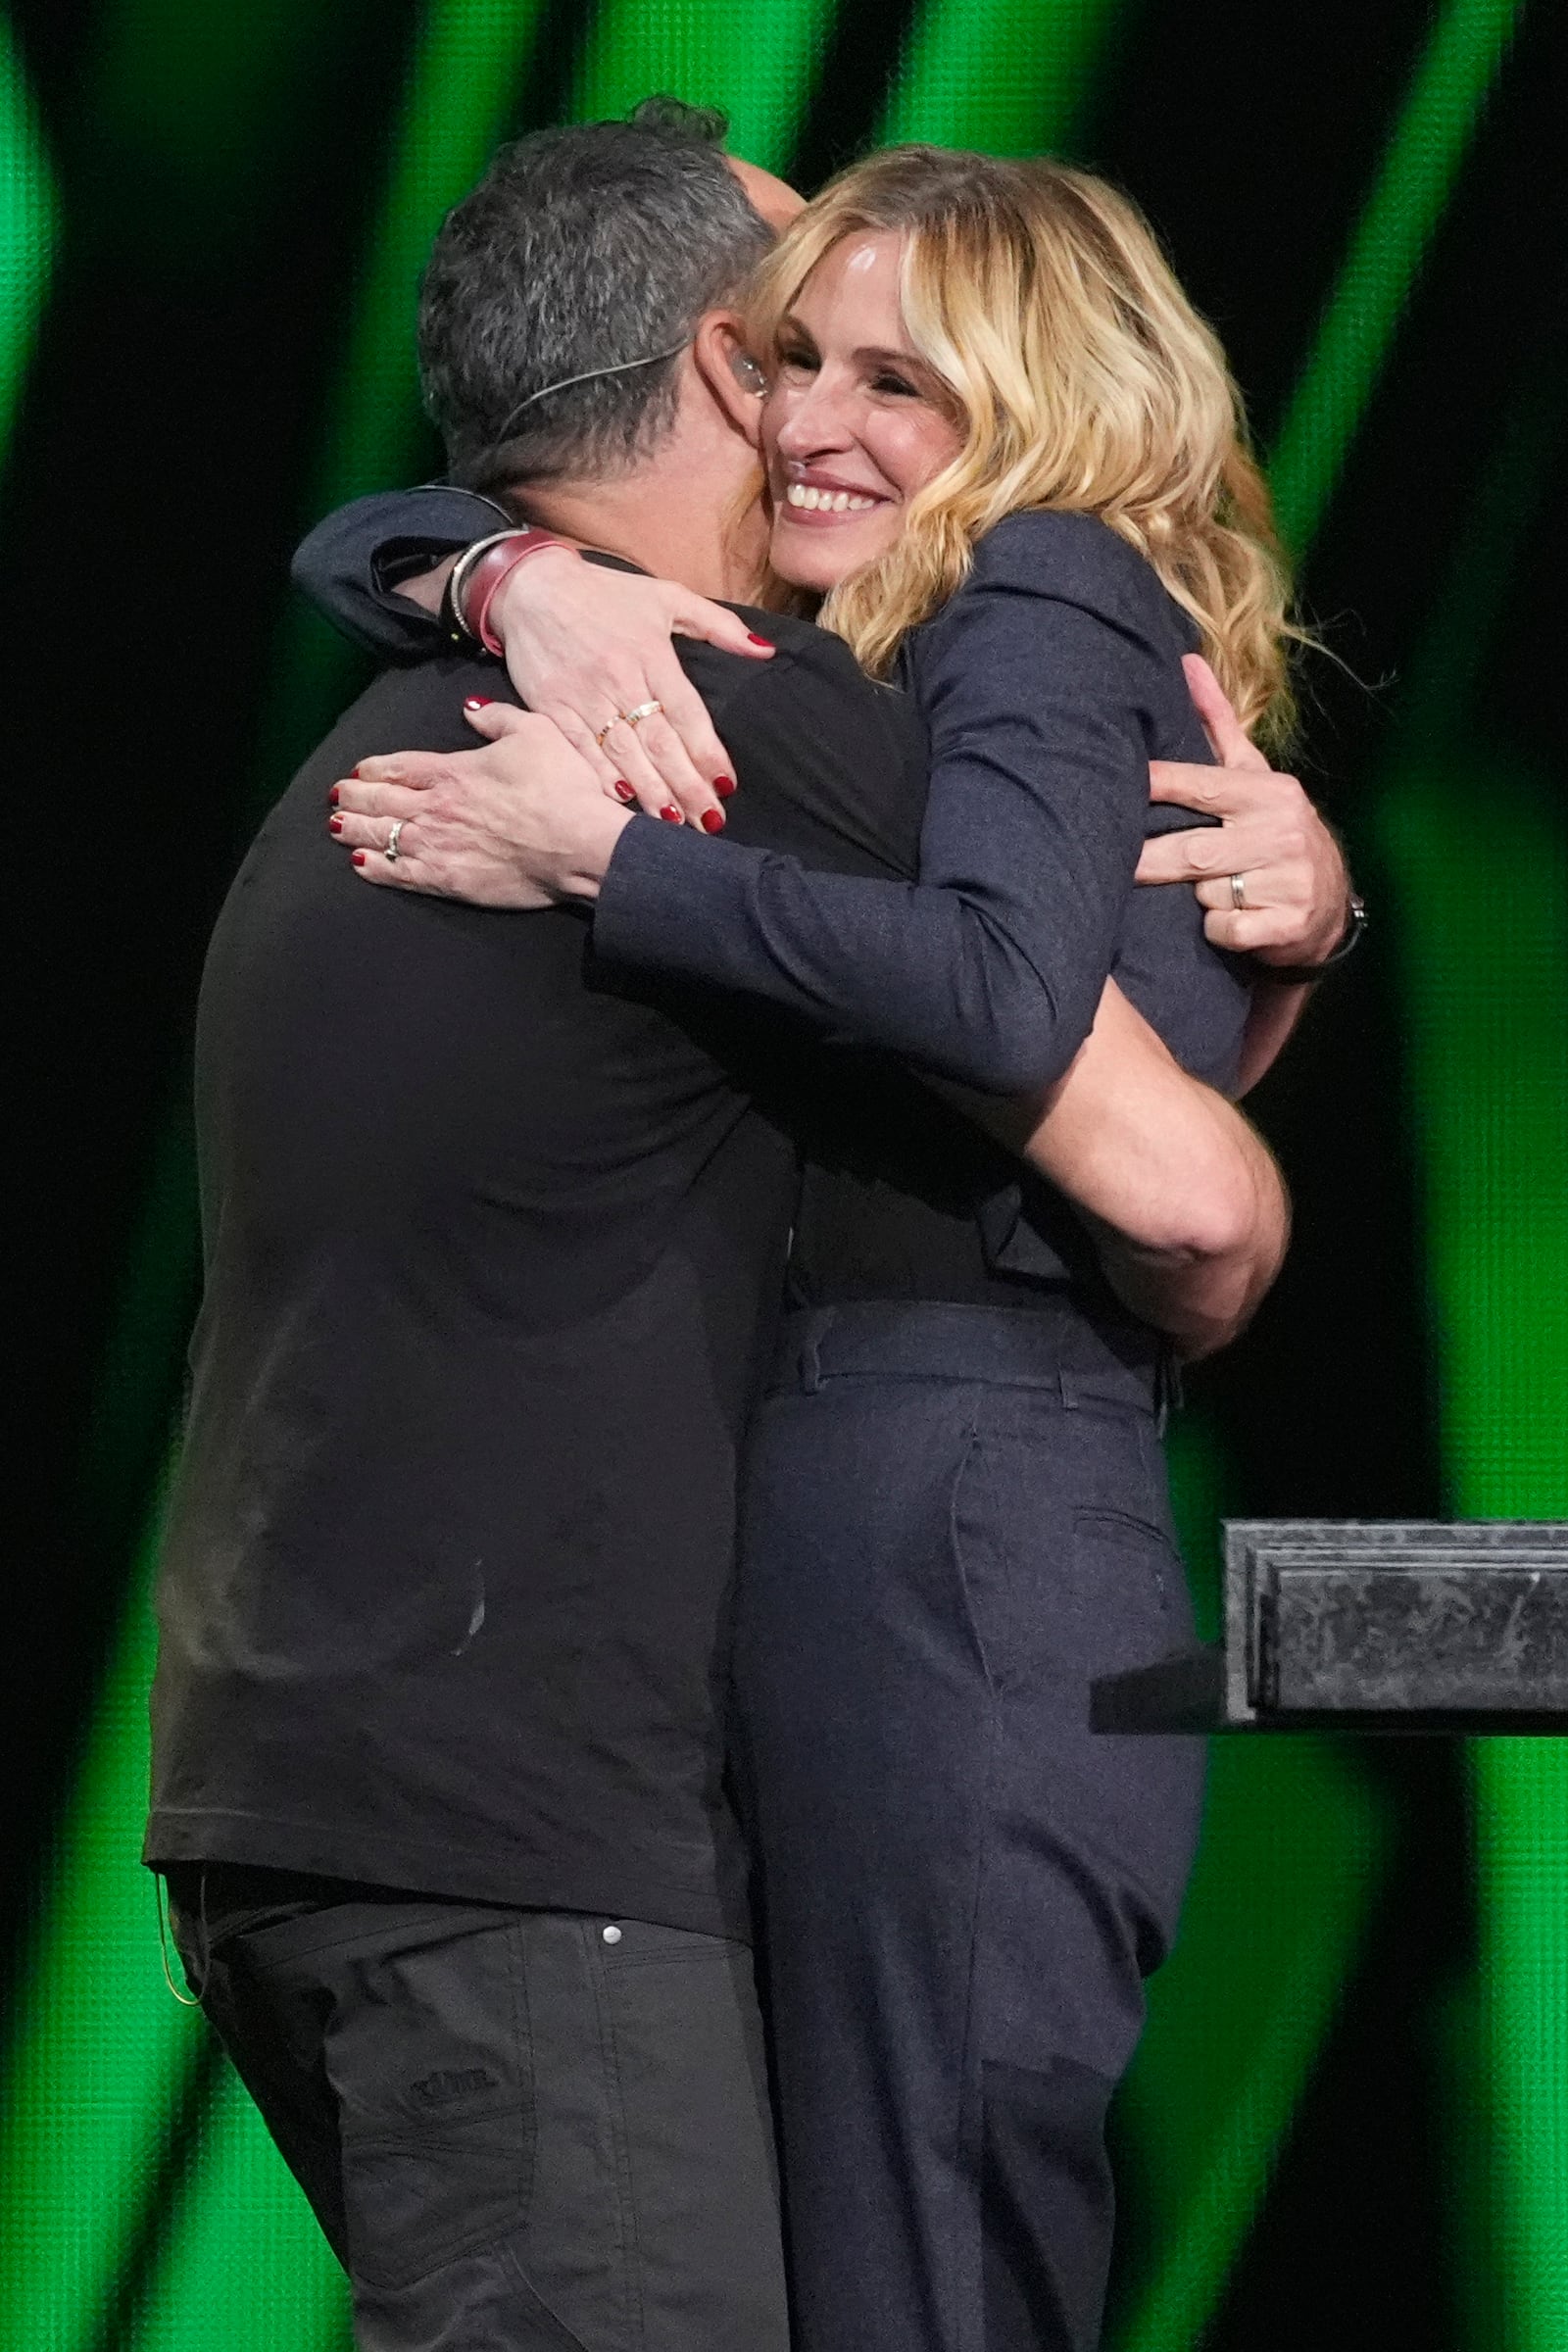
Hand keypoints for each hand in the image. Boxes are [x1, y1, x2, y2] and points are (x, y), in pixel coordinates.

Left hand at [329, 707, 630, 906]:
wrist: (580, 845)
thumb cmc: (563, 788)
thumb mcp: (535, 732)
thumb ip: (497, 717)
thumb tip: (471, 709)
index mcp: (452, 771)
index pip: (397, 768)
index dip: (372, 769)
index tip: (358, 771)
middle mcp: (436, 808)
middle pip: (380, 801)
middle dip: (352, 798)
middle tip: (335, 798)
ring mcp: (439, 846)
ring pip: (381, 836)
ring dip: (353, 830)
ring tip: (336, 827)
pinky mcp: (449, 881)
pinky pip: (399, 874)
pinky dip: (375, 868)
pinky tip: (361, 864)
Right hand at [486, 546, 771, 828]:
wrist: (532, 587)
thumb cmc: (606, 594)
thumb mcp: (666, 596)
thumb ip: (719, 625)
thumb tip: (764, 650)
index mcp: (651, 654)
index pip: (687, 712)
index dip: (707, 751)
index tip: (726, 784)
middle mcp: (620, 678)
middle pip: (660, 742)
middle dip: (687, 785)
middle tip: (709, 821)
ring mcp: (584, 696)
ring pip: (623, 753)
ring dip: (651, 792)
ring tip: (674, 824)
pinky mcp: (552, 709)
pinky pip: (580, 750)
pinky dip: (601, 777)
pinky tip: (622, 802)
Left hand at [1136, 655, 1350, 963]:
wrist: (1330, 903)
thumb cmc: (1273, 831)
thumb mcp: (1254, 777)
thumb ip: (1218, 724)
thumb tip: (1188, 662)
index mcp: (1269, 793)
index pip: (1201, 786)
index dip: (1159, 785)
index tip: (1124, 783)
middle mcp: (1281, 832)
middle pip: (1193, 851)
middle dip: (1152, 862)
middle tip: (1121, 865)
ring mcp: (1288, 880)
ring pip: (1206, 894)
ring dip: (1199, 897)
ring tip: (1214, 891)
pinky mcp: (1287, 924)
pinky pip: (1224, 930)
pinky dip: (1218, 931)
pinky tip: (1232, 922)